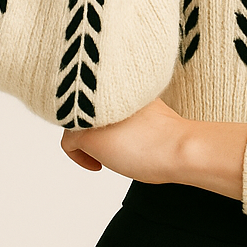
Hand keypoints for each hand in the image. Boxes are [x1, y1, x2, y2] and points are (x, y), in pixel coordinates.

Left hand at [59, 96, 188, 183]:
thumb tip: (114, 119)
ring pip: (74, 123)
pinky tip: (99, 165)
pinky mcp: (84, 132)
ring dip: (86, 139)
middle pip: (81, 105)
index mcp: (120, 80)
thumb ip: (125, 106)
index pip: (94, 90)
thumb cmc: (171, 136)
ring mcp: (91, 110)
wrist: (178, 147)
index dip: (99, 110)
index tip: (114, 130)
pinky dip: (79, 157)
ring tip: (108, 153)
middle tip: (111, 144)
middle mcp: (102, 90)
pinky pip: (68, 144)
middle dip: (91, 126)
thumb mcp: (143, 109)